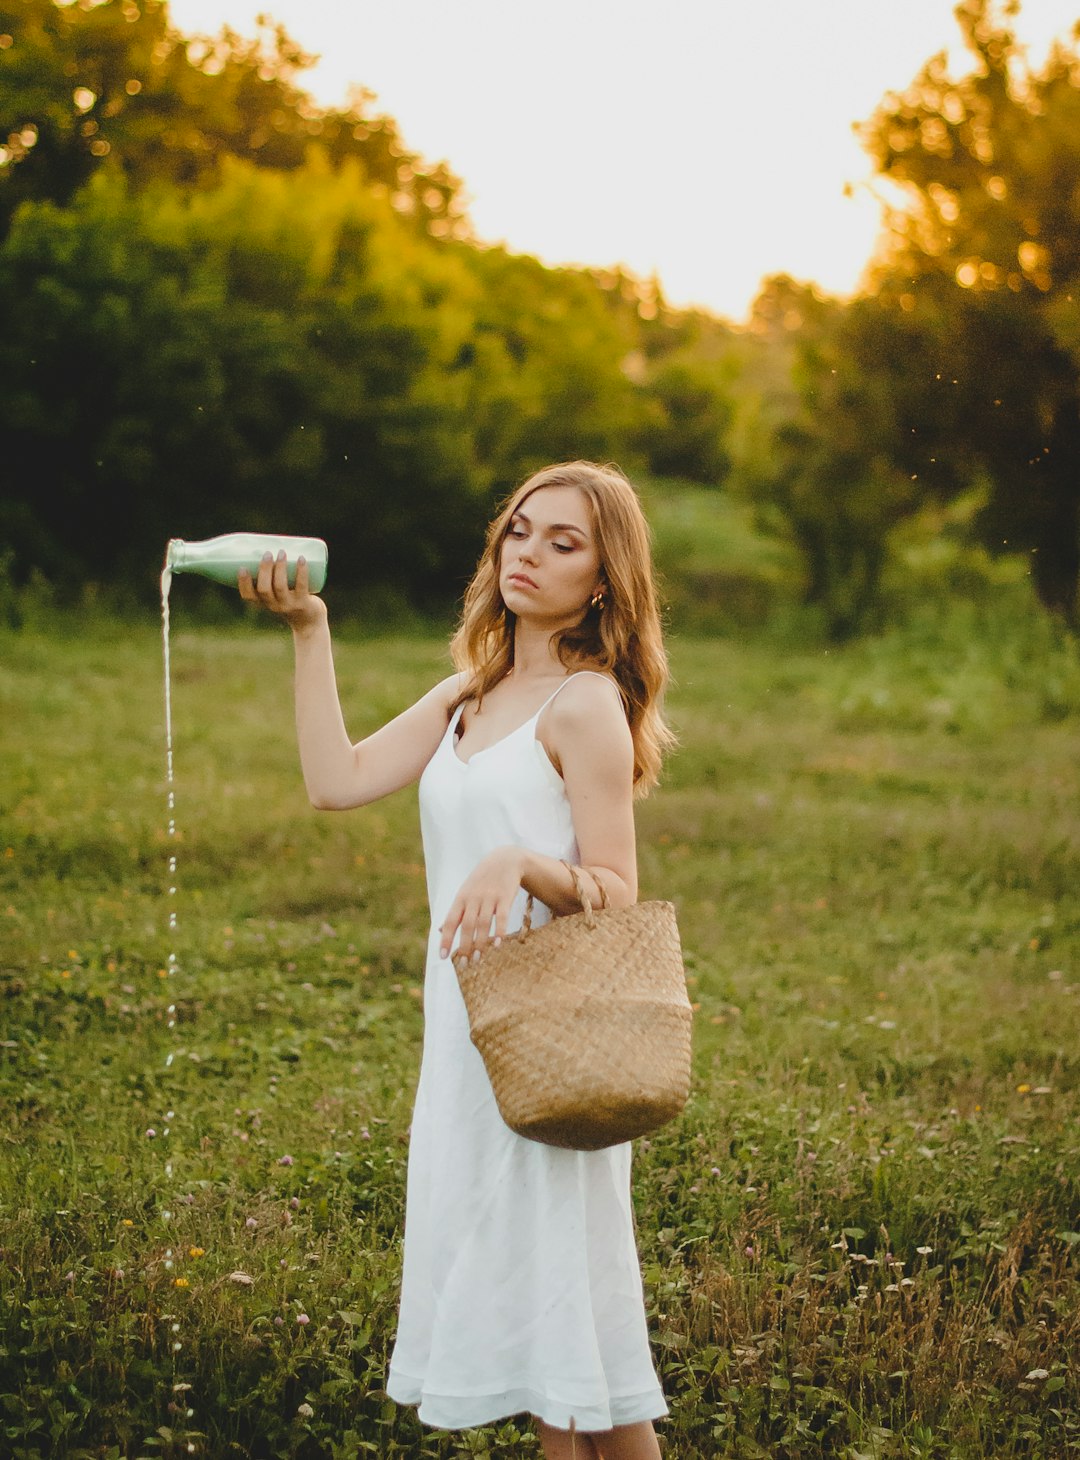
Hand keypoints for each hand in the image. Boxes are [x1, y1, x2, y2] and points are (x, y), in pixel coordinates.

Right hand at [238, 550, 325, 633]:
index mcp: (263, 603)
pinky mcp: (303, 602)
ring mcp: (289, 605)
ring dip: (280, 568)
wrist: (309, 621)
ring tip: (282, 552)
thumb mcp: (277, 592)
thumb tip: (267, 546)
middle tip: (267, 553)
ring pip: (280, 586)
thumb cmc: (290, 600)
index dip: (243, 583)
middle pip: (264, 589)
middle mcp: (274, 606)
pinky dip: (301, 571)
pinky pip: (301, 585)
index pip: (248, 596)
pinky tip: (301, 559)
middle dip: (264, 570)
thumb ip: (270, 576)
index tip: (242, 567)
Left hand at [439, 846, 527, 961]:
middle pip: (467, 926)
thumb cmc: (482, 880)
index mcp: (461, 898)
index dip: (446, 939)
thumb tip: (440, 930)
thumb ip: (455, 912)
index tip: (443, 956)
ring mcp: (490, 898)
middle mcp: (474, 898)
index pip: (450, 921)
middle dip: (465, 946)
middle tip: (465, 964)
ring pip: (483, 924)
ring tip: (478, 959)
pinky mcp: (505, 898)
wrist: (505, 860)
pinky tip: (498, 945)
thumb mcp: (465, 893)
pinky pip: (502, 917)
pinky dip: (500, 931)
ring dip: (480, 943)